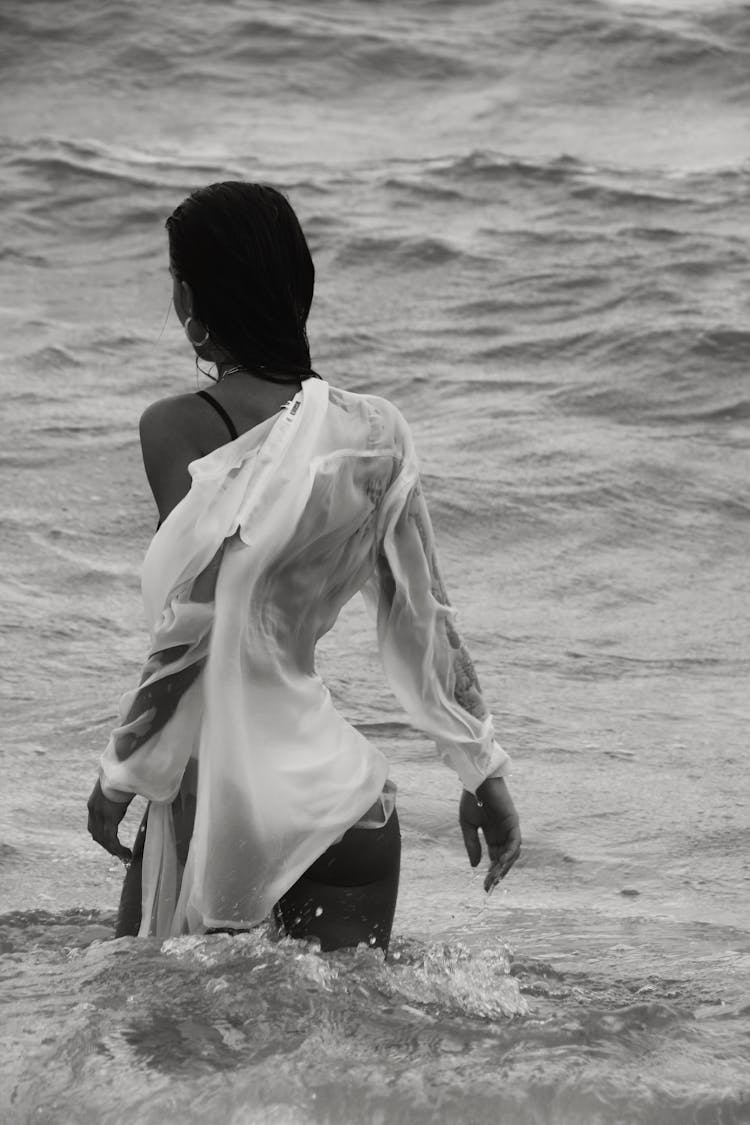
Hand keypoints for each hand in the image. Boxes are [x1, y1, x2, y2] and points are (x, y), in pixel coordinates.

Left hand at [87, 779, 133, 861]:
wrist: (122, 763)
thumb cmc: (124, 771)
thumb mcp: (117, 785)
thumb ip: (118, 793)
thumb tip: (130, 790)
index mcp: (93, 803)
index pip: (93, 826)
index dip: (101, 837)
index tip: (111, 844)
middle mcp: (93, 810)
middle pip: (96, 835)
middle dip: (107, 846)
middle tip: (119, 853)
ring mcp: (100, 813)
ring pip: (104, 839)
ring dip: (113, 849)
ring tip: (125, 856)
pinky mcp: (110, 816)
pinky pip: (112, 839)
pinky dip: (118, 848)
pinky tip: (127, 853)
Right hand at [459, 776, 520, 892]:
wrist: (477, 780)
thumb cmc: (471, 799)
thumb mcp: (468, 826)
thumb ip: (472, 845)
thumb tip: (475, 866)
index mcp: (492, 835)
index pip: (494, 859)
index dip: (491, 873)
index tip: (485, 887)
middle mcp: (503, 834)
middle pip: (504, 859)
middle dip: (497, 873)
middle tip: (489, 886)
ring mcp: (510, 828)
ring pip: (512, 853)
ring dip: (505, 866)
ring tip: (495, 877)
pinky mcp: (514, 822)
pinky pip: (516, 841)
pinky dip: (511, 852)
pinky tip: (502, 862)